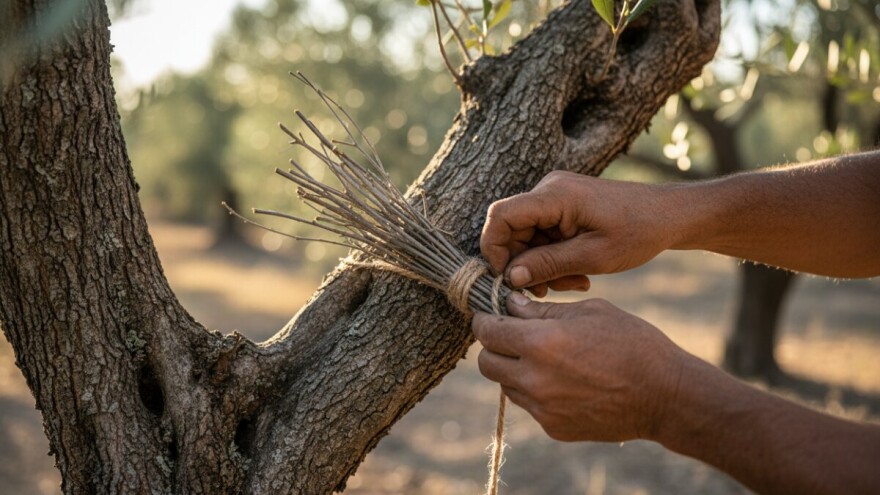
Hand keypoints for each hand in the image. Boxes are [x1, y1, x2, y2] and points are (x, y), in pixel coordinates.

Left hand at [472, 292, 688, 442]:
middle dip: (494, 346)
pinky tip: (564, 380)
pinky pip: (529, 405)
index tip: (491, 314)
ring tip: (545, 357)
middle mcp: (535, 379)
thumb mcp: (589, 312)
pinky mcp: (554, 428)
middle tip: (513, 335)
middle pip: (486, 363)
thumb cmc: (631, 342)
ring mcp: (543, 408)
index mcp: (541, 344)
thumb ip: (543, 311)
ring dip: (514, 369)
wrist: (664, 395)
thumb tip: (510, 305)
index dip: (485, 320)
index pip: (488, 332)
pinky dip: (535, 391)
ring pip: (505, 385)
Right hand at [480, 171, 678, 295]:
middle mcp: (549, 190)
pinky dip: (553, 257)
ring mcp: (556, 197)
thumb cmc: (638, 232)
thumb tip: (510, 277)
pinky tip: (576, 274)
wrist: (670, 215)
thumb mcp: (592, 256)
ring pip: (527, 237)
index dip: (494, 248)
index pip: (501, 216)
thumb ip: (548, 264)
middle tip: (548, 291)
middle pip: (512, 230)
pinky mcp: (563, 207)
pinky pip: (543, 234)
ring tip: (573, 283)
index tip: (508, 277)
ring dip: (542, 265)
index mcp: (555, 195)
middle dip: (524, 264)